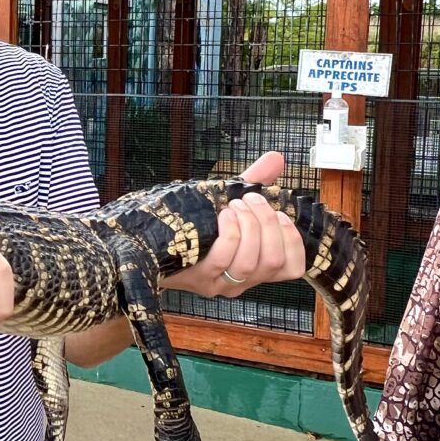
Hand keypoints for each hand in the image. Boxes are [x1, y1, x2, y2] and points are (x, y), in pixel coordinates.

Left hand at [161, 151, 306, 297]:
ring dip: (249, 226)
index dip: (293, 240)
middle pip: (273, 261)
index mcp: (254, 266)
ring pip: (252, 262)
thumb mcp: (228, 202)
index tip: (280, 214)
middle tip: (251, 199)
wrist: (146, 240)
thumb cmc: (192, 222)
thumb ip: (253, 182)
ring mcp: (219, 282)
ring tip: (234, 205)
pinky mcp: (199, 277)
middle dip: (268, 224)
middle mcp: (241, 280)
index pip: (292, 268)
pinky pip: (224, 257)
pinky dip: (230, 232)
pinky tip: (222, 215)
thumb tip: (276, 158)